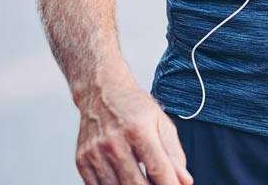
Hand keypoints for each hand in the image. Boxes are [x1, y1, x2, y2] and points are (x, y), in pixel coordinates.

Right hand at [74, 77, 191, 184]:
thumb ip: (174, 153)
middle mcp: (114, 141)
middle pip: (135, 184)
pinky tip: (125, 182)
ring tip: (145, 183)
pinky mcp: (82, 160)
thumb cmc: (134, 106)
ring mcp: (95, 152)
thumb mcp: (161, 122)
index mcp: (138, 128)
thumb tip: (185, 181)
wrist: (101, 91)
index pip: (158, 168)